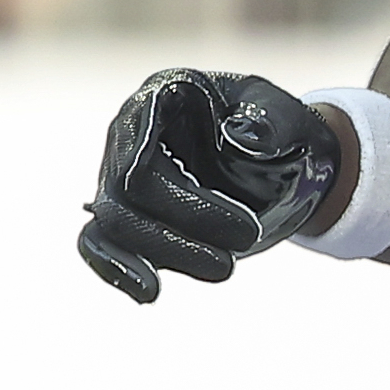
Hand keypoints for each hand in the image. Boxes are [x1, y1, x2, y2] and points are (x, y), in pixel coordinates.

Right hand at [76, 69, 343, 300]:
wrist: (283, 160)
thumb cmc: (281, 130)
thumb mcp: (287, 118)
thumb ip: (270, 123)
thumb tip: (243, 135)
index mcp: (163, 95)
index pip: (142, 145)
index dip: (180, 194)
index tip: (237, 223)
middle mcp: (132, 133)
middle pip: (126, 191)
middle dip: (182, 227)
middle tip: (245, 245)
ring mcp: (122, 176)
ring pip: (113, 224)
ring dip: (160, 254)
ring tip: (219, 272)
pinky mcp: (129, 216)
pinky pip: (102, 244)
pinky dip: (118, 270)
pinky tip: (148, 293)